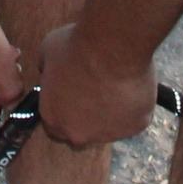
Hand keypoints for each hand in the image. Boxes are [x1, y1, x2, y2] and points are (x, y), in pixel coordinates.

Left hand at [36, 22, 156, 149]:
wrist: (111, 48)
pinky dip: (134, 105)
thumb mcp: (47, 54)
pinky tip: (131, 85)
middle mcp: (79, 135)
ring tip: (115, 83)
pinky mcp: (135, 126)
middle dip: (88, 117)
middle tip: (95, 91)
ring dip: (111, 111)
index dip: (65, 111)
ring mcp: (109, 134)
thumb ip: (47, 72)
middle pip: (82, 132)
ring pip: (110, 127)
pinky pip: (134, 118)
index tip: (73, 96)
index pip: (56, 127)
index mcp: (53, 119)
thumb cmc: (76, 48)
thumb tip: (51, 71)